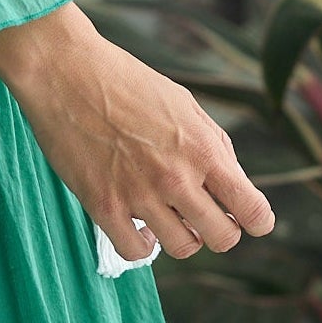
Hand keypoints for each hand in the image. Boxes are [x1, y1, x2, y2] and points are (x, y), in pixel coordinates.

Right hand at [0, 0, 275, 264]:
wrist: (64, 70)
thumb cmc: (124, 79)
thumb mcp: (183, 102)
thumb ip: (213, 143)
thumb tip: (232, 181)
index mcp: (203, 148)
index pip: (252, 208)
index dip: (257, 221)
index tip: (249, 219)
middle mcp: (177, 177)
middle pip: (223, 238)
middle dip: (221, 231)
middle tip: (204, 218)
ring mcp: (139, 195)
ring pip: (183, 248)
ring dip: (182, 237)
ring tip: (168, 217)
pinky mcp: (103, 205)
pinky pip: (136, 252)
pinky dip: (143, 245)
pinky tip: (139, 227)